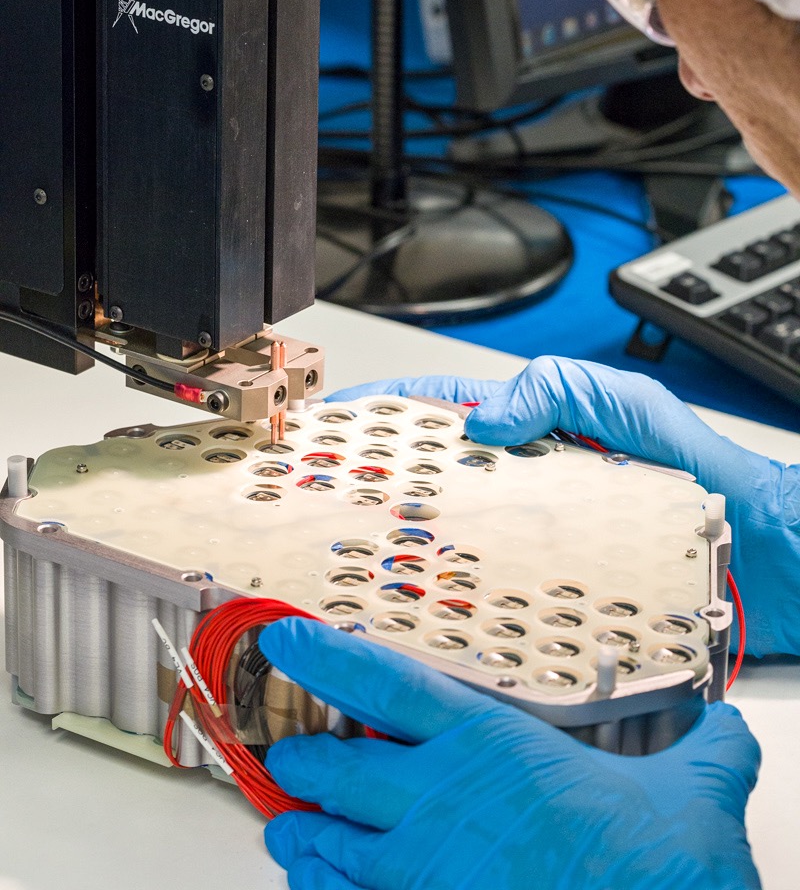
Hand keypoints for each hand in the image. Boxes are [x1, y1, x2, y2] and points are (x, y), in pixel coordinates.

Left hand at [260, 618, 761, 889]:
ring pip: (325, 843)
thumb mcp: (693, 795)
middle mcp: (438, 802)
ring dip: (302, 834)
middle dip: (306, 763)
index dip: (324, 656)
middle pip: (334, 768)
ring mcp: (418, 873)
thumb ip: (705, 755)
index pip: (382, 684)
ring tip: (288, 829)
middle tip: (296, 758)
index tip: (286, 637)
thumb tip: (730, 736)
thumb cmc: (656, 871)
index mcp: (487, 746)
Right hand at [330, 359, 799, 656]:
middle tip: (320, 502)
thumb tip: (482, 421)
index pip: (440, 415)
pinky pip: (490, 601)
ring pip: (450, 548)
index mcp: (533, 436)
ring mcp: (536, 546)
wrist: (763, 556)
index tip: (329, 423)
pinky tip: (422, 621)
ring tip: (351, 564)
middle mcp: (526, 493)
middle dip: (371, 489)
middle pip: (430, 486)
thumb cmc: (701, 473)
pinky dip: (450, 610)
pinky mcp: (554, 598)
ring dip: (400, 555)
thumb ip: (561, 389)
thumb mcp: (630, 407)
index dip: (381, 415)